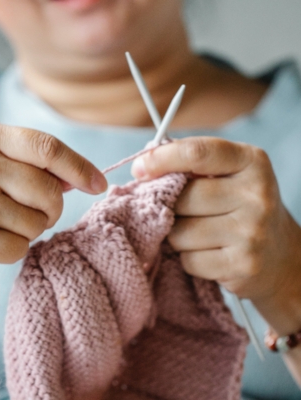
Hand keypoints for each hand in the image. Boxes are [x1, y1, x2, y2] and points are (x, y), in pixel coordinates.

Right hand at [0, 121, 106, 279]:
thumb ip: (27, 162)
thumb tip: (78, 177)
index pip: (47, 147)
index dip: (80, 166)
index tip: (98, 183)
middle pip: (51, 190)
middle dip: (52, 206)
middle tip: (32, 211)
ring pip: (40, 222)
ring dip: (30, 228)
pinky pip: (22, 247)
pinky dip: (14, 248)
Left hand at [131, 136, 300, 301]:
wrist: (280, 256)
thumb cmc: (241, 208)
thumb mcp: (229, 176)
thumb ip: (192, 166)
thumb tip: (142, 167)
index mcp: (251, 161)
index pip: (196, 153)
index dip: (160, 159)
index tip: (138, 168)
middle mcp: (256, 194)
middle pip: (183, 197)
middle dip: (171, 207)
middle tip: (182, 212)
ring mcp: (252, 231)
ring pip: (179, 233)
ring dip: (178, 236)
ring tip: (200, 235)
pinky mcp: (243, 265)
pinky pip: (189, 260)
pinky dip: (189, 258)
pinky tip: (209, 254)